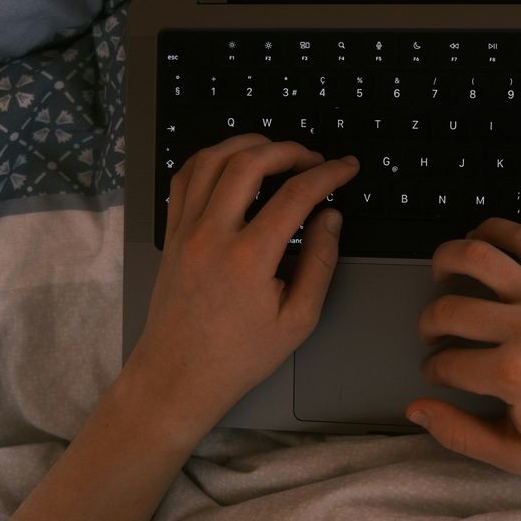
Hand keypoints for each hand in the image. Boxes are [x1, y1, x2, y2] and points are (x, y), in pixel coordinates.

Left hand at [126, 134, 358, 436]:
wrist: (178, 375)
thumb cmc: (239, 355)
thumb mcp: (298, 320)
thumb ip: (320, 262)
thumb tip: (330, 217)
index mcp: (249, 258)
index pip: (295, 195)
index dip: (328, 173)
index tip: (347, 167)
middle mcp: (212, 234)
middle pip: (250, 162)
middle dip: (289, 150)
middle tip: (314, 159)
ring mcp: (186, 229)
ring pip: (212, 159)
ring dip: (248, 145)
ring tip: (277, 152)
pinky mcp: (172, 233)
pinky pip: (185, 177)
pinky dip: (211, 158)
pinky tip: (233, 163)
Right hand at [407, 217, 520, 488]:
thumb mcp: (518, 455)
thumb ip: (460, 435)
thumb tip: (417, 409)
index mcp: (514, 376)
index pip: (445, 362)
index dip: (433, 369)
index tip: (438, 371)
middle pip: (449, 309)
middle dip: (428, 323)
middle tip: (433, 332)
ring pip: (477, 257)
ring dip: (446, 260)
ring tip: (441, 273)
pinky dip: (491, 230)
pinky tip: (478, 240)